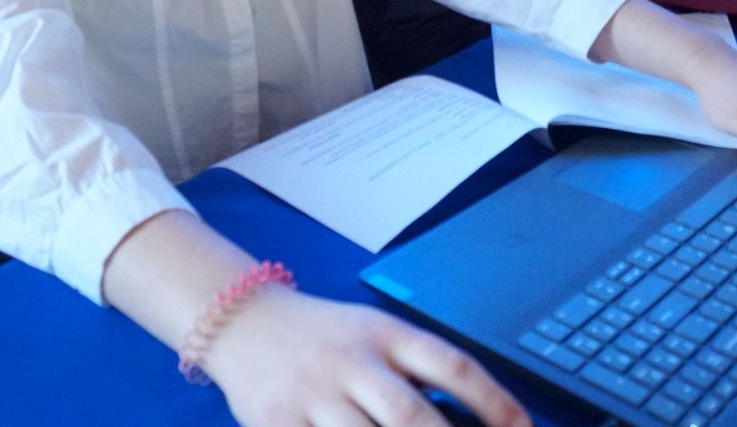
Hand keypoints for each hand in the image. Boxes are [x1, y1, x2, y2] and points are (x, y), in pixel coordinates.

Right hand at [205, 286, 529, 426]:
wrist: (241, 320)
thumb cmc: (324, 336)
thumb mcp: (374, 333)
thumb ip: (416, 371)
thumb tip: (475, 418)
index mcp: (385, 333)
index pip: (451, 366)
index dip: (494, 403)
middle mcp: (352, 361)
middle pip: (410, 414)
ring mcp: (312, 395)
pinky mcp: (277, 422)